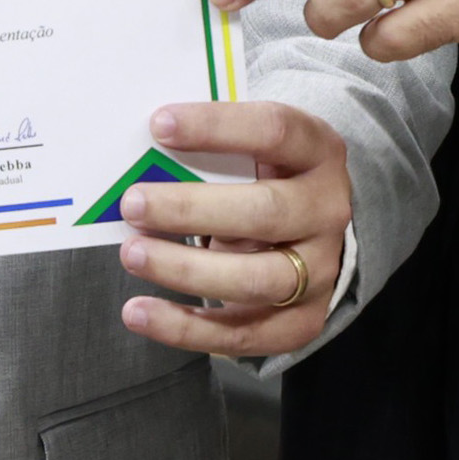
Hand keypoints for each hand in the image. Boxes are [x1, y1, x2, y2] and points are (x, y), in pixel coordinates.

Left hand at [113, 100, 349, 357]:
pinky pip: (244, 334)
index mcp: (317, 150)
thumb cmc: (262, 175)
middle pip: (265, 212)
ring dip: (185, 270)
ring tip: (131, 254)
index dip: (217, 127)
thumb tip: (136, 152)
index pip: (274, 130)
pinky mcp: (303, 320)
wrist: (313, 230)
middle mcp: (327, 210)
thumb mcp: (253, 148)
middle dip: (191, 209)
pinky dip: (186, 328)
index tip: (159, 126)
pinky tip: (139, 312)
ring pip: (256, 279)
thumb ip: (210, 148)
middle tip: (133, 204)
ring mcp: (321, 270)